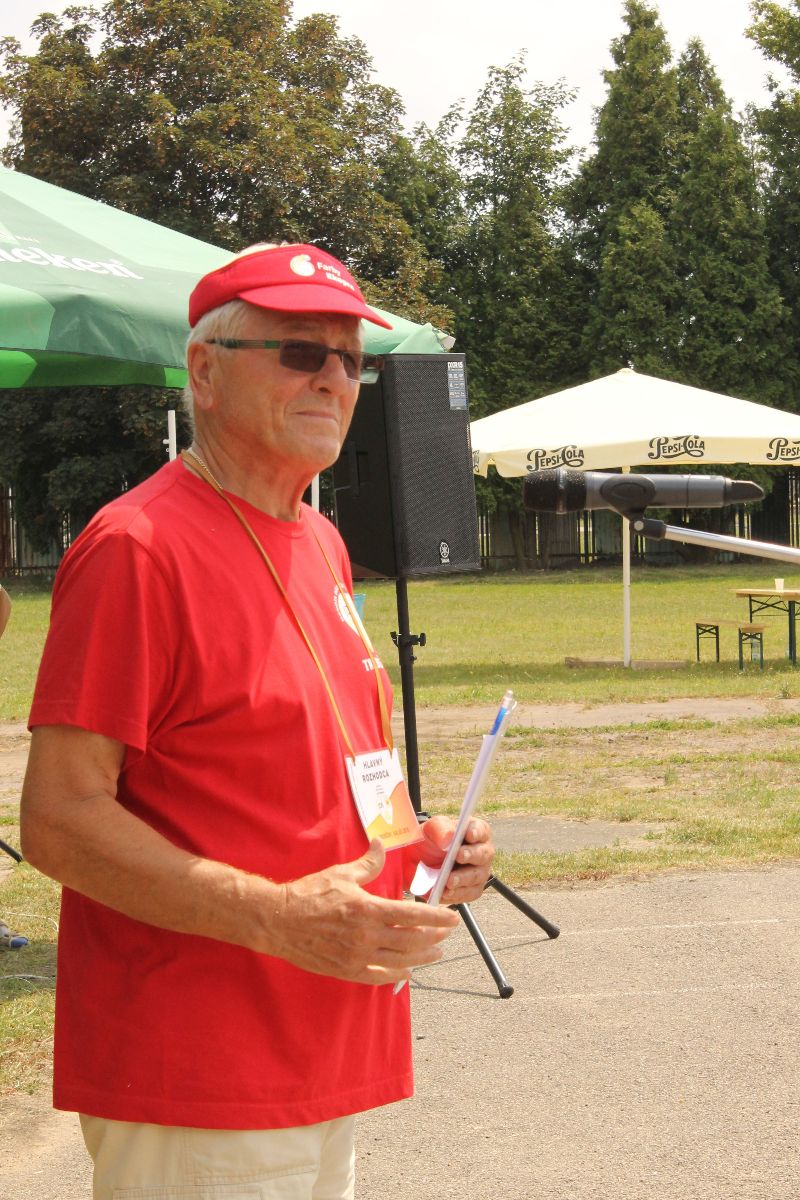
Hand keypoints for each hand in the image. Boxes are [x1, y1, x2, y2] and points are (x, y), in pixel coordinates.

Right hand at [263, 838, 458, 985]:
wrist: (278, 920)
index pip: (412, 915)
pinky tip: (407, 971)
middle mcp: (366, 936)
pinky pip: (378, 977)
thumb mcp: (341, 873)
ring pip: (400, 960)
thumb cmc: (309, 894)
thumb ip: (368, 863)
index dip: (436, 917)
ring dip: (422, 957)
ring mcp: (357, 957)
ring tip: (436, 952)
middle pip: (412, 940)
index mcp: (367, 909)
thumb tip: (381, 845)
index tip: (452, 917)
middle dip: (434, 937)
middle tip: (446, 933)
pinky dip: (397, 975)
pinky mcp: (346, 970)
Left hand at [419, 815, 494, 905]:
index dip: (477, 832)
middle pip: (482, 854)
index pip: (481, 830)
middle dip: (471, 855)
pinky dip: (457, 894)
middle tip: (458, 856)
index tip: (469, 834)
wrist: (419, 863)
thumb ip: (440, 829)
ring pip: (476, 876)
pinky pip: (468, 893)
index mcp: (474, 831)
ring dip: (463, 879)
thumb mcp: (430, 829)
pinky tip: (445, 893)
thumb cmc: (431, 841)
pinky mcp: (472, 890)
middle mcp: (482, 852)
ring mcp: (479, 872)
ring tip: (449, 881)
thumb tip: (449, 837)